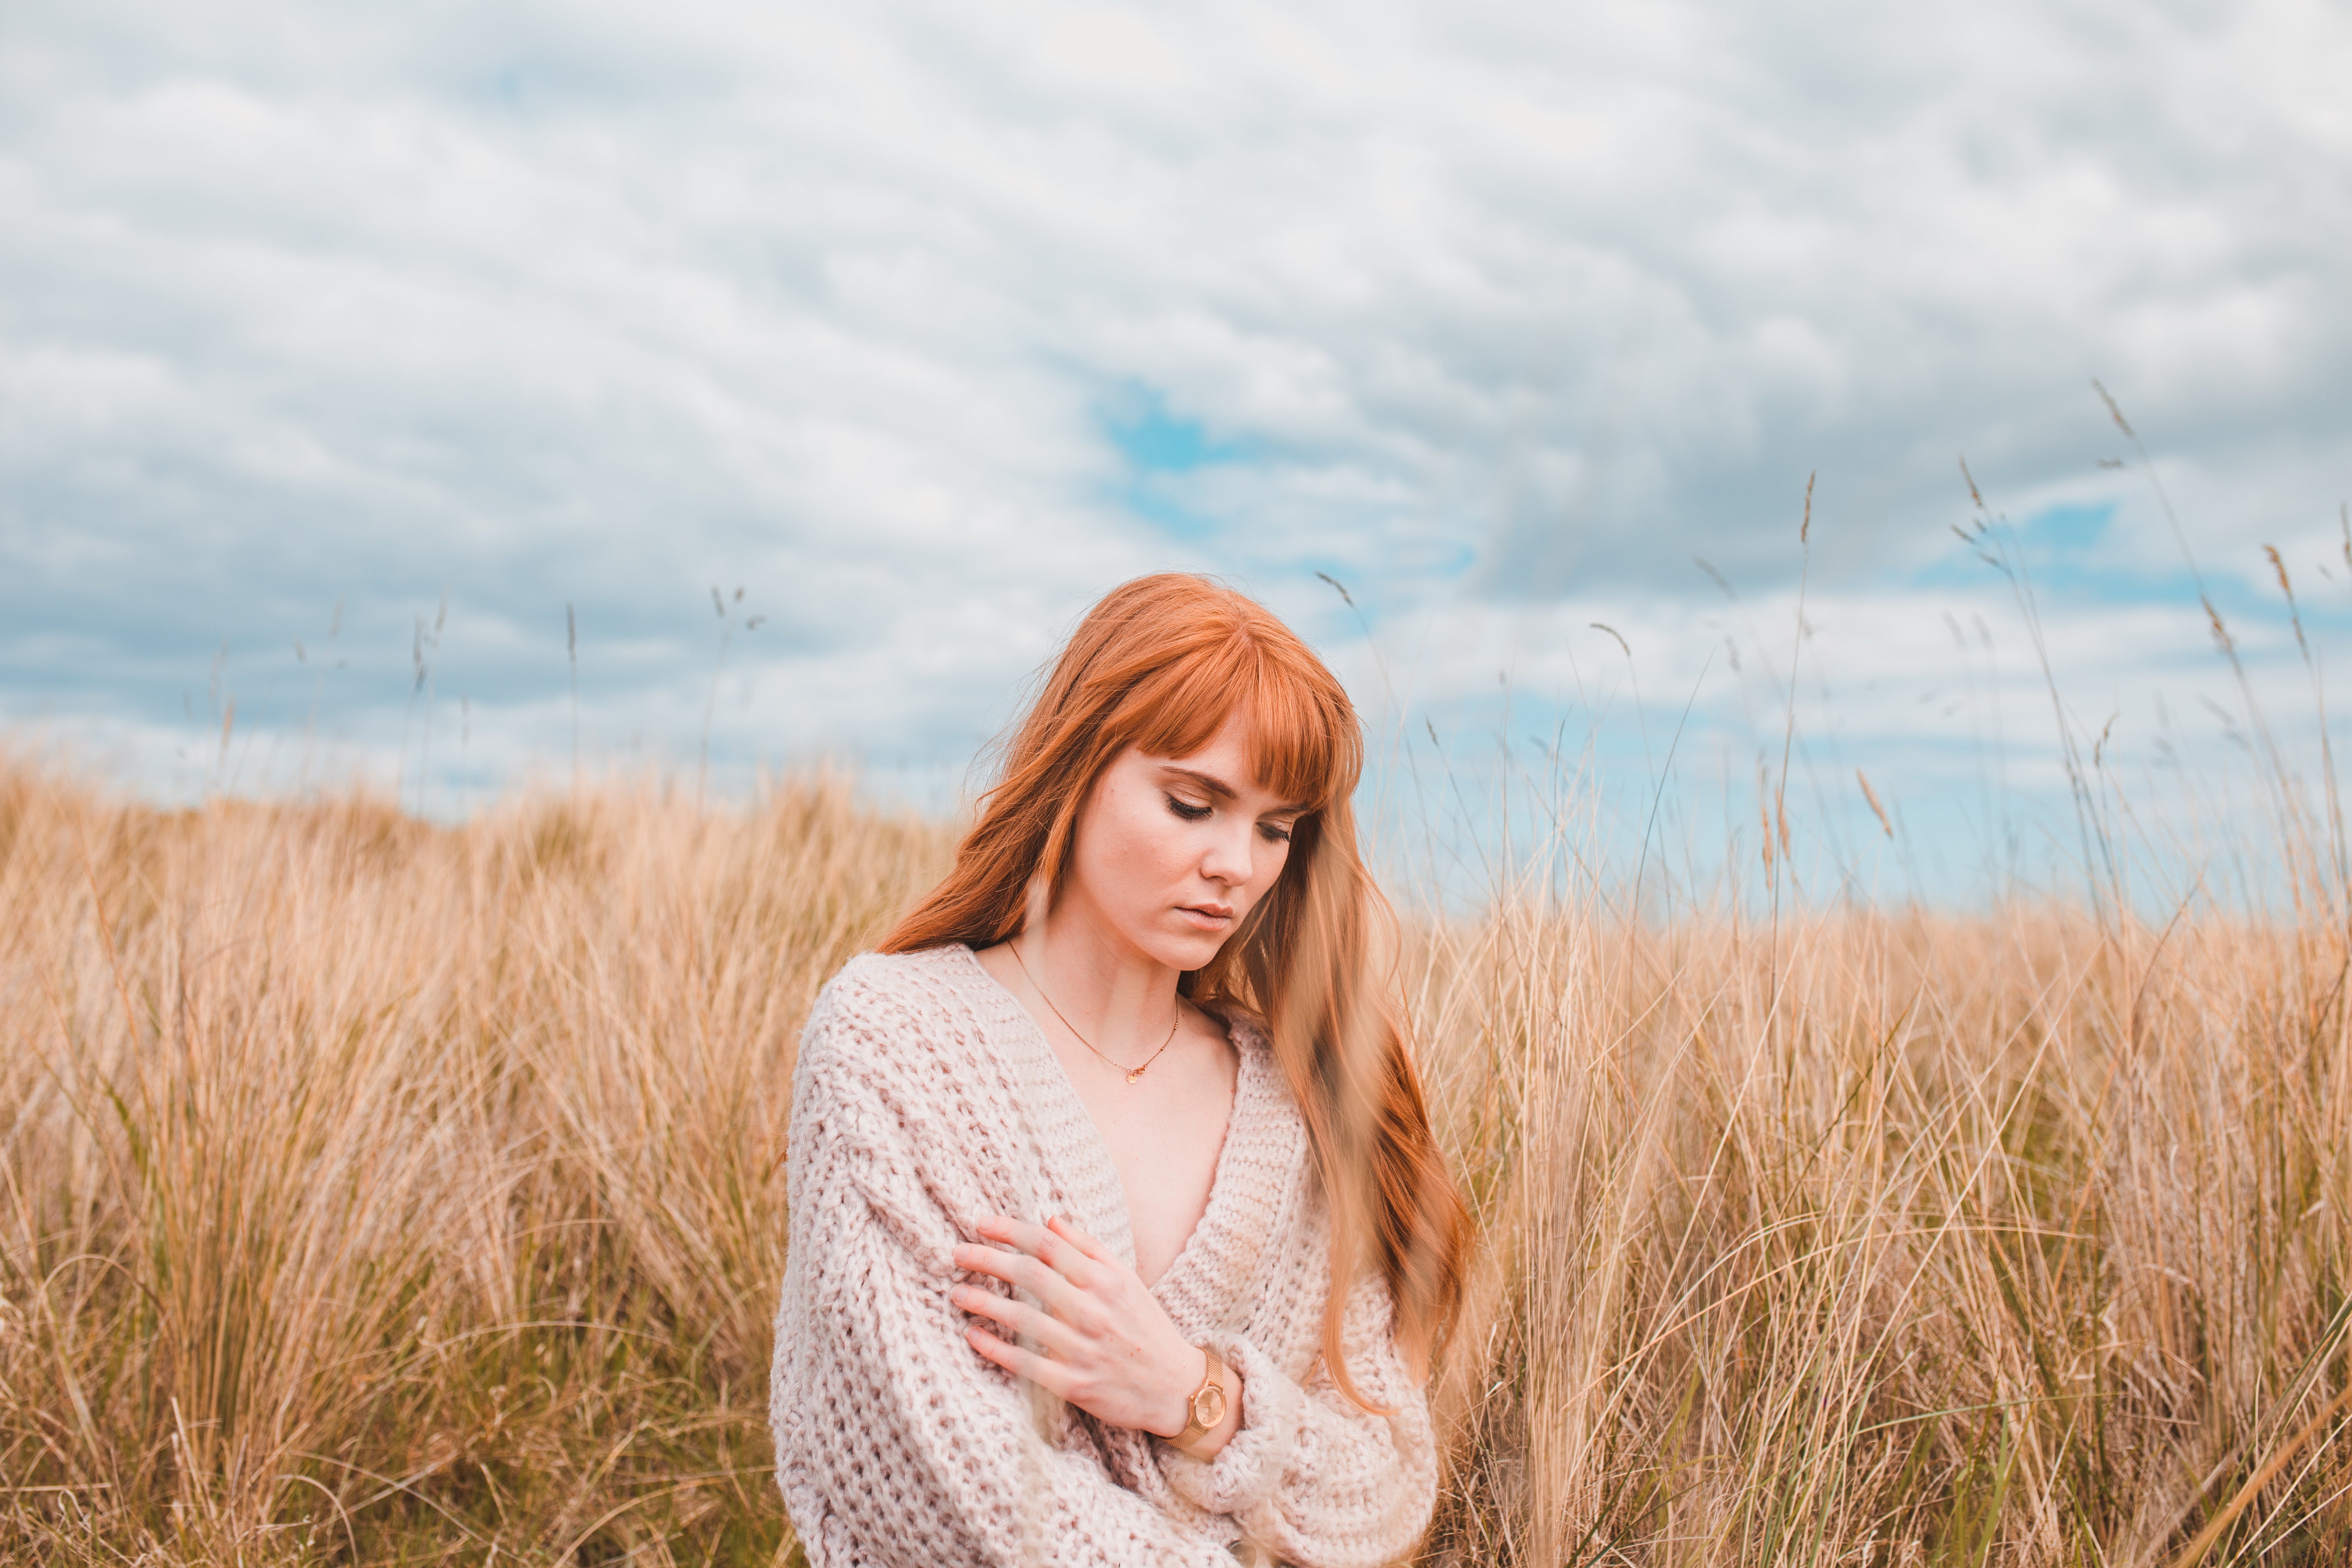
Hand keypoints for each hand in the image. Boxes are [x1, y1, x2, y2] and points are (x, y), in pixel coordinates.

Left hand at [951, 1214, 1203, 1439]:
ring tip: (958, 1292)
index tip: (981, 1223)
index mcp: (1105, 1281)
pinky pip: (1025, 1364)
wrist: (1175, 1387)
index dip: (1011, 1231)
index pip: (1049, 1246)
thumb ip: (1089, 1248)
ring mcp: (1082, 1349)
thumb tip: (1050, 1220)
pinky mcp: (1073, 1384)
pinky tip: (973, 1335)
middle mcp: (1093, 1311)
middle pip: (1030, 1276)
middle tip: (958, 1253)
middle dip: (988, 1260)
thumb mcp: (1126, 1280)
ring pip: (1022, 1319)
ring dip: (984, 1302)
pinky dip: (995, 1348)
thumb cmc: (1146, 1327)